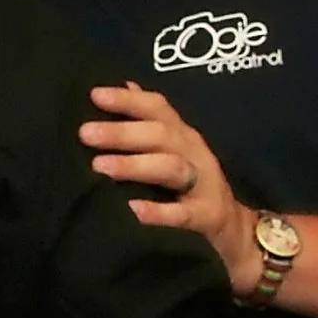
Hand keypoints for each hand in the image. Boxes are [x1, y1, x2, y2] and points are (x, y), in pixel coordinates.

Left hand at [80, 84, 259, 292]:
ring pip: (171, 168)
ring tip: (99, 167)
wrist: (233, 231)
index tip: (94, 95)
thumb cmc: (189, 186)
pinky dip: (159, 212)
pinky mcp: (207, 216)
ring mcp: (204, 184)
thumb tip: (121, 85)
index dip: (128, 101)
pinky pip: (183, 214)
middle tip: (84, 133)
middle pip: (160, 135)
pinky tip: (133, 210)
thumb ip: (148, 121)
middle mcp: (194, 153)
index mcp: (181, 135)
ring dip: (134, 165)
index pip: (157, 109)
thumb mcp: (171, 150)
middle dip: (121, 132)